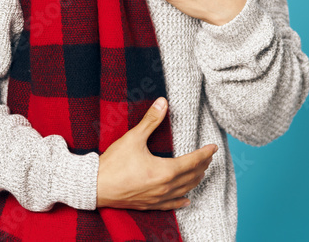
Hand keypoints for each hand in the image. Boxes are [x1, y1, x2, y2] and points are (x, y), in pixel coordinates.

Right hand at [96, 97, 216, 209]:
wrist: (95, 186)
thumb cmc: (114, 163)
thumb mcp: (133, 138)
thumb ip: (151, 120)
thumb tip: (163, 102)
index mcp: (165, 171)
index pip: (193, 161)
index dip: (205, 154)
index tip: (213, 147)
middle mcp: (165, 187)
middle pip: (192, 176)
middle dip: (202, 165)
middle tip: (208, 157)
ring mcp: (158, 198)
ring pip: (184, 190)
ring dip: (195, 180)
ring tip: (201, 172)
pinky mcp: (149, 204)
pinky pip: (171, 205)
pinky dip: (181, 200)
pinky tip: (186, 199)